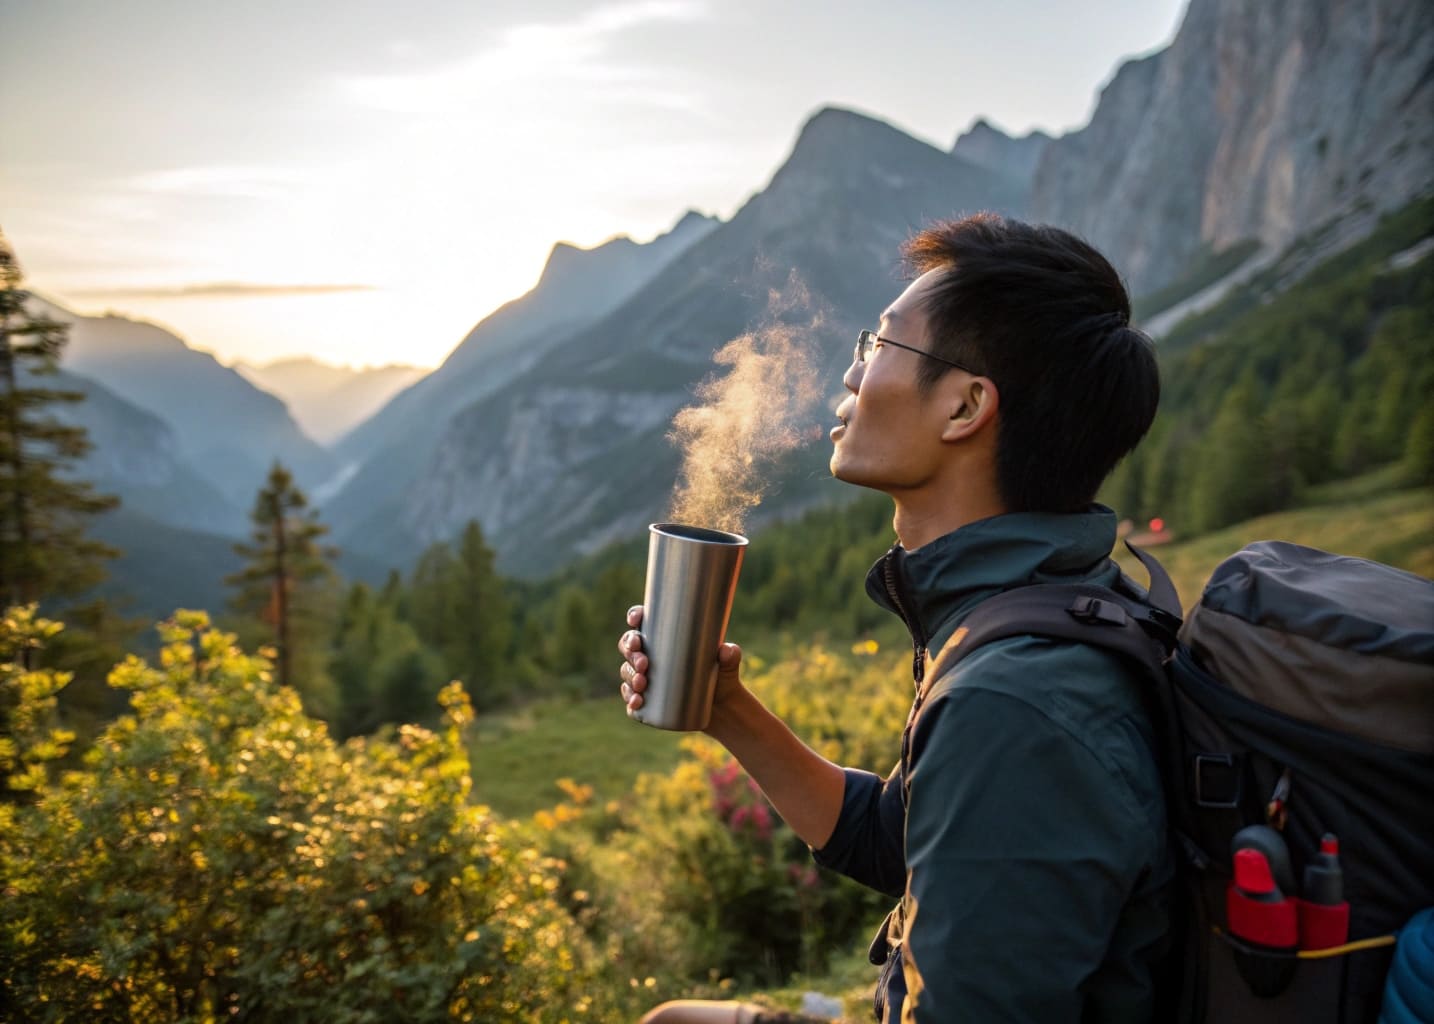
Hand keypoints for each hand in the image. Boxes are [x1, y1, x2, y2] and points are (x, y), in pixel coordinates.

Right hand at [617, 606, 744, 725]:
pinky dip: (630, 699)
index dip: (635, 616)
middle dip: (630, 649)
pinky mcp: (647, 700)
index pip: (644, 622)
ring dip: (630, 675)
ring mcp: (646, 677)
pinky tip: (636, 702)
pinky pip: (631, 697)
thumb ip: (730, 656)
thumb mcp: (728, 665)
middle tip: (643, 662)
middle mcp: (651, 655)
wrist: (722, 709)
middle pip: (629, 645)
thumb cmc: (722, 677)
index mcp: (665, 638)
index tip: (636, 620)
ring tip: (643, 684)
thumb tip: (726, 650)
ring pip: (627, 671)